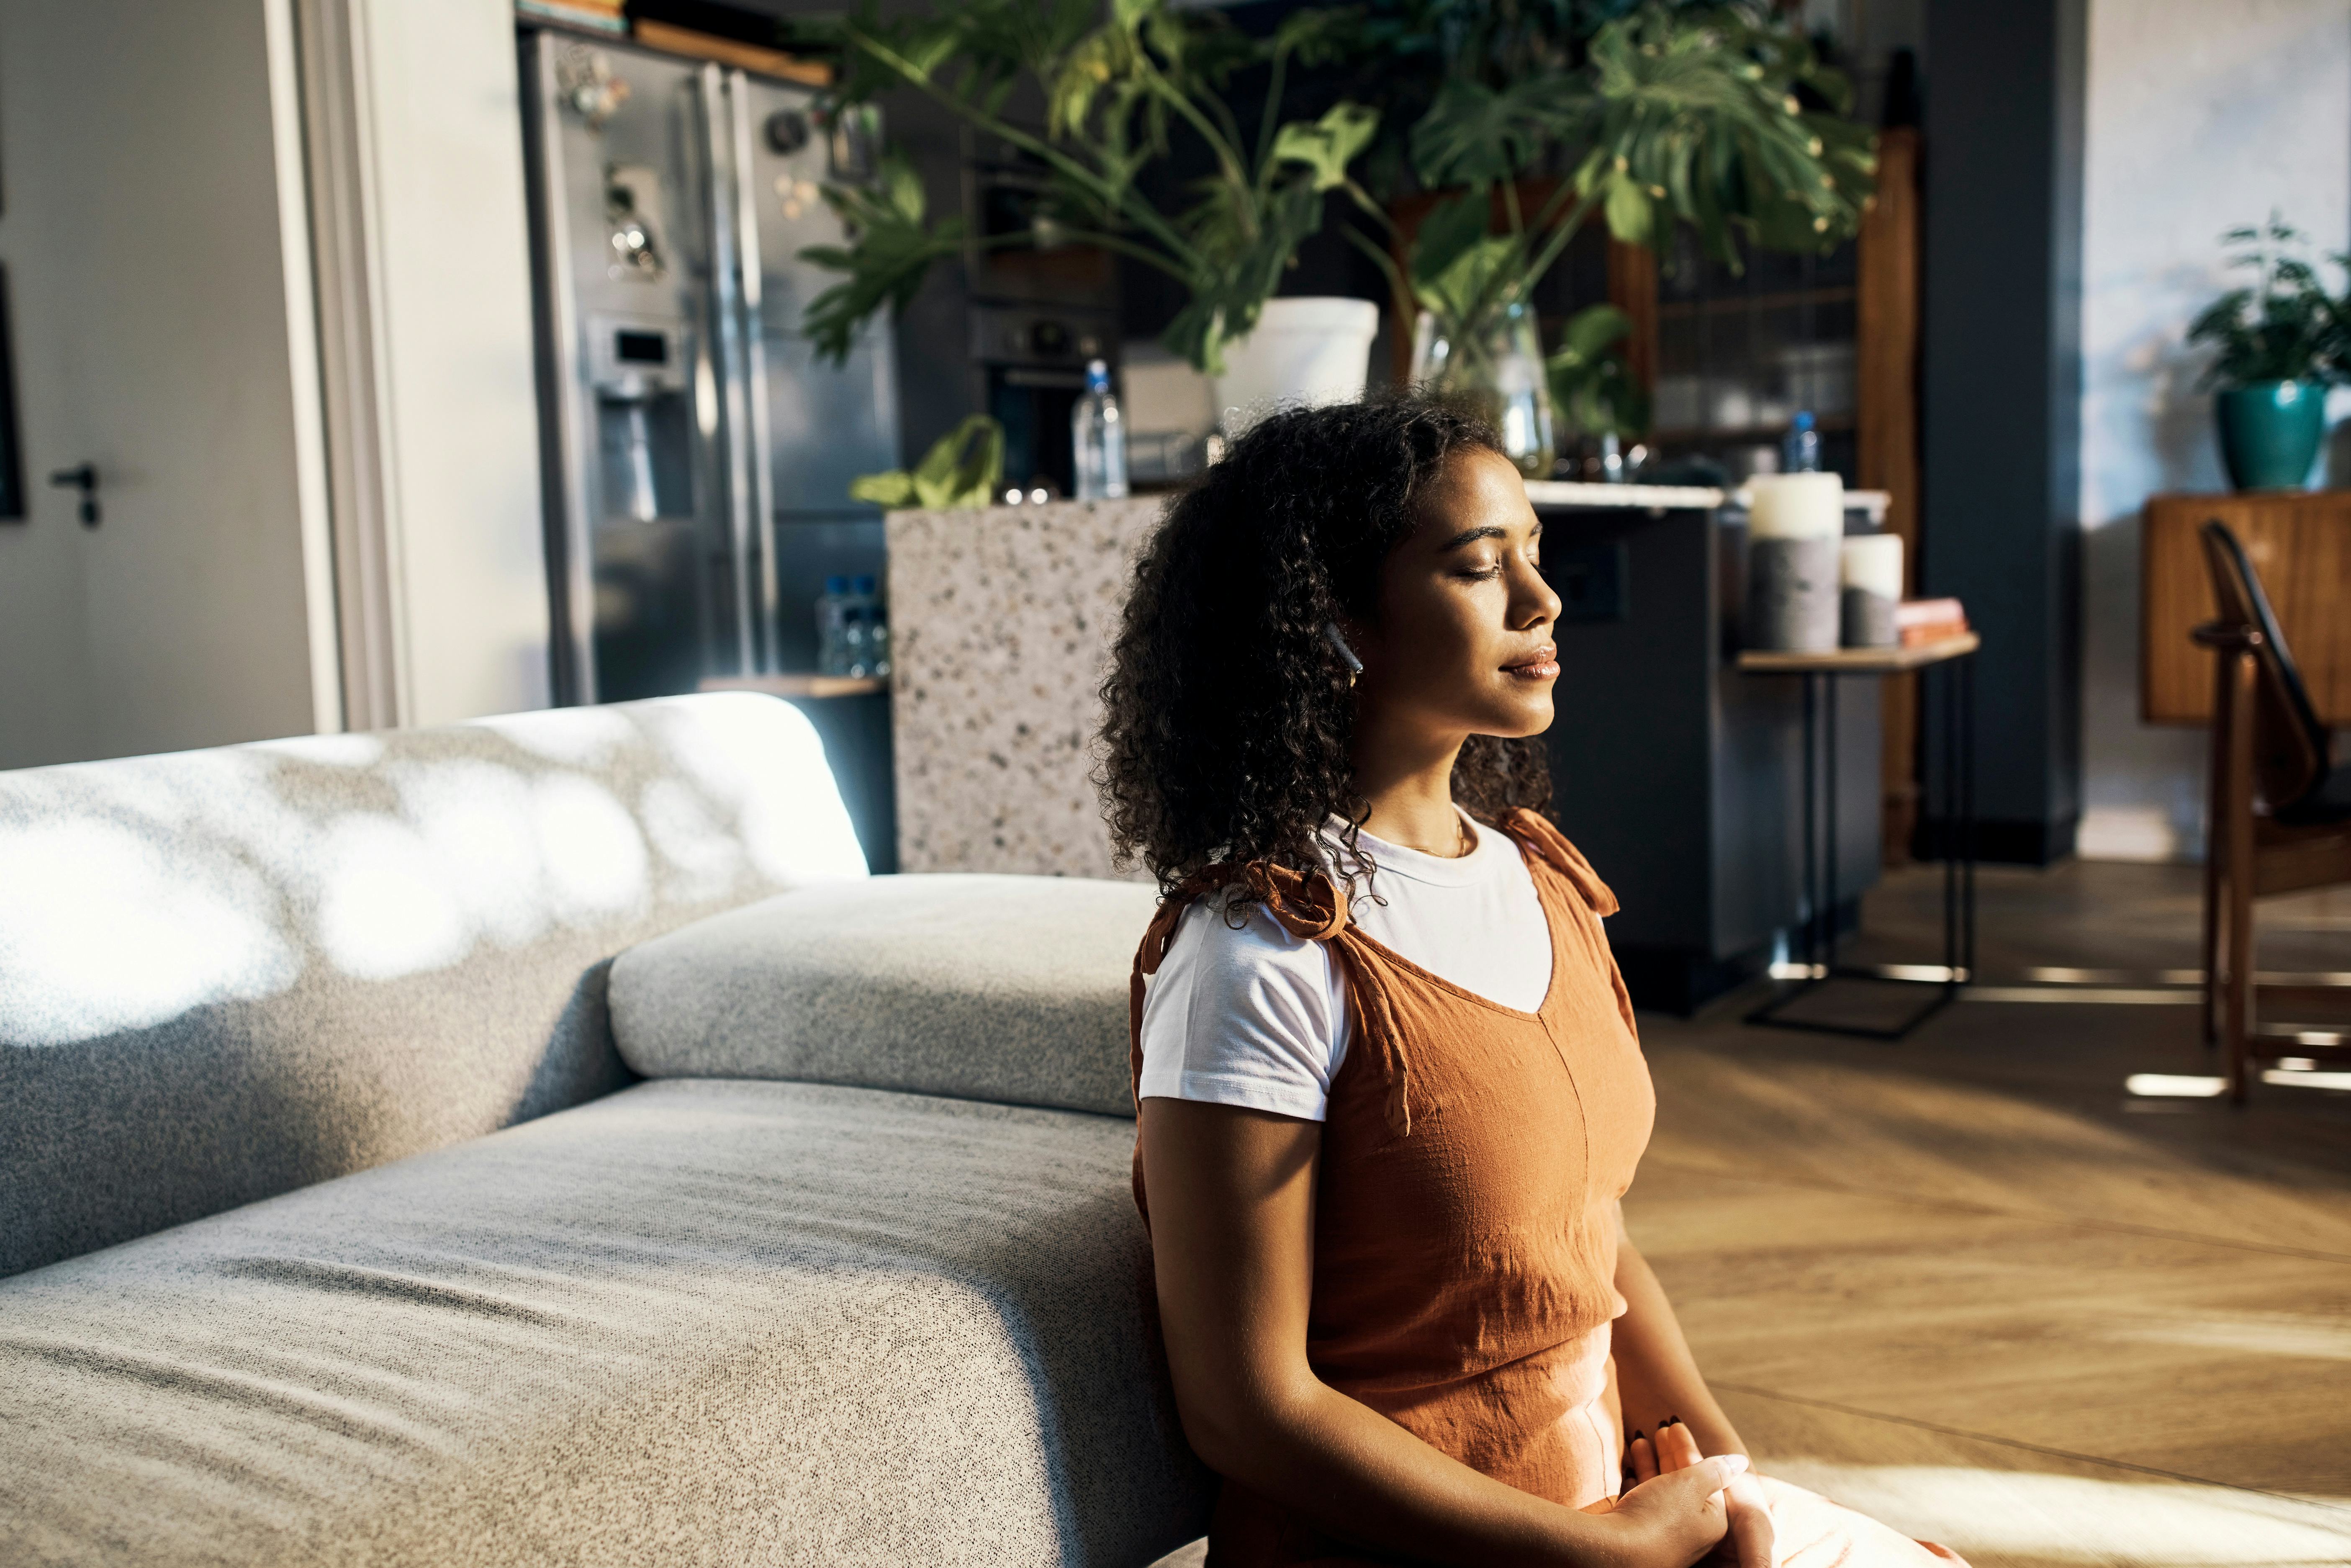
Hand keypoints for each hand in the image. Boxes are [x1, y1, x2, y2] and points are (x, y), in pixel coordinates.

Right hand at [1625, 1420, 1774, 1567]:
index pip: (1705, 1477)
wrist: (1614, 1554)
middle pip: (1683, 1484)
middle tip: (1659, 1429)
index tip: (1674, 1425)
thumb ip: (1714, 1471)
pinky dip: (1638, 1484)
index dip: (1688, 1448)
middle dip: (1670, 1454)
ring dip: (1651, 1464)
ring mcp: (1663, 1536)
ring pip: (1661, 1493)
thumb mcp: (1691, 1486)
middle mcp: (1691, 1531)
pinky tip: (1630, 1470)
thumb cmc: (1658, 1518)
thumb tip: (1740, 1462)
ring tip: (1639, 1439)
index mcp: (1712, 1521)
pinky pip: (1643, 1505)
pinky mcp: (1639, 1538)